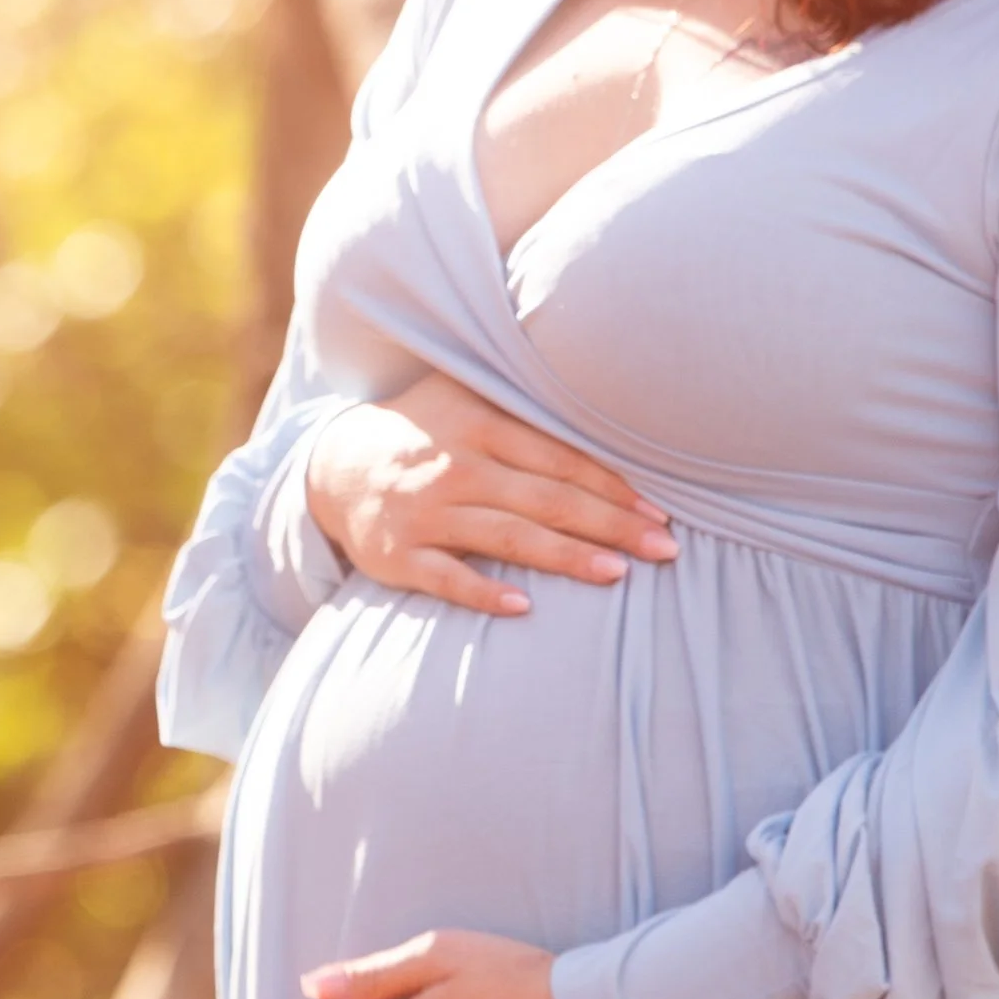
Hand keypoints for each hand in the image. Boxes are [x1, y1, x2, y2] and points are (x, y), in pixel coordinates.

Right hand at [304, 369, 674, 616]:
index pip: (560, 457)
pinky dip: (483, 591)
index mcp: (479, 424)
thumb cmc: (423, 430)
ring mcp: (427, 513)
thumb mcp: (463, 392)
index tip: (660, 509)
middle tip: (664, 548)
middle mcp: (456, 466)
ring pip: (507, 537)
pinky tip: (524, 606)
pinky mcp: (400, 555)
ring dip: (566, 556)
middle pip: (546, 499)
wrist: (334, 466)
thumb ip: (523, 396)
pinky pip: (446, 577)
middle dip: (611, 524)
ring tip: (618, 573)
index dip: (613, 484)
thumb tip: (605, 396)